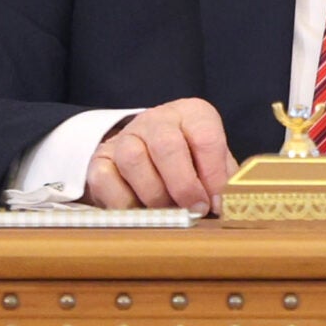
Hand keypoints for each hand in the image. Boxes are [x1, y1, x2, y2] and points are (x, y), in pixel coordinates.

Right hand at [86, 98, 235, 216]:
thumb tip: (225, 203)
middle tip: (194, 210)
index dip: (214, 173)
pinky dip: (124, 202)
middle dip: (183, 185)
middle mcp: (156, 120)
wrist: (147, 154)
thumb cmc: (189, 161)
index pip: (205, 136)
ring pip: (133, 161)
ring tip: (169, 212)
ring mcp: (124, 137)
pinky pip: (105, 180)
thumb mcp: (211, 163)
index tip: (217, 202)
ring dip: (154, 195)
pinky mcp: (100, 159)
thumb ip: (221, 179)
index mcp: (191, 114)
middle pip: (166, 146)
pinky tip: (140, 211)